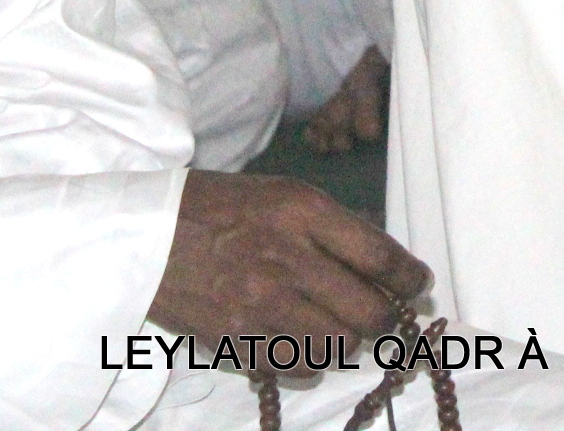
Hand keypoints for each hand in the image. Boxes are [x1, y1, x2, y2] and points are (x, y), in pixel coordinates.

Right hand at [150, 170, 432, 371]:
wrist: (145, 237)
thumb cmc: (219, 209)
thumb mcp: (281, 195)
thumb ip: (331, 226)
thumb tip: (381, 262)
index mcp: (302, 213)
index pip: (380, 256)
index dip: (410, 277)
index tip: (417, 285)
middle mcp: (287, 259)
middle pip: (368, 311)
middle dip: (385, 318)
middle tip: (382, 316)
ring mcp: (260, 304)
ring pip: (339, 346)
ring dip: (346, 341)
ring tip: (337, 328)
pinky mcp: (237, 340)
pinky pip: (297, 367)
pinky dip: (308, 361)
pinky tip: (300, 343)